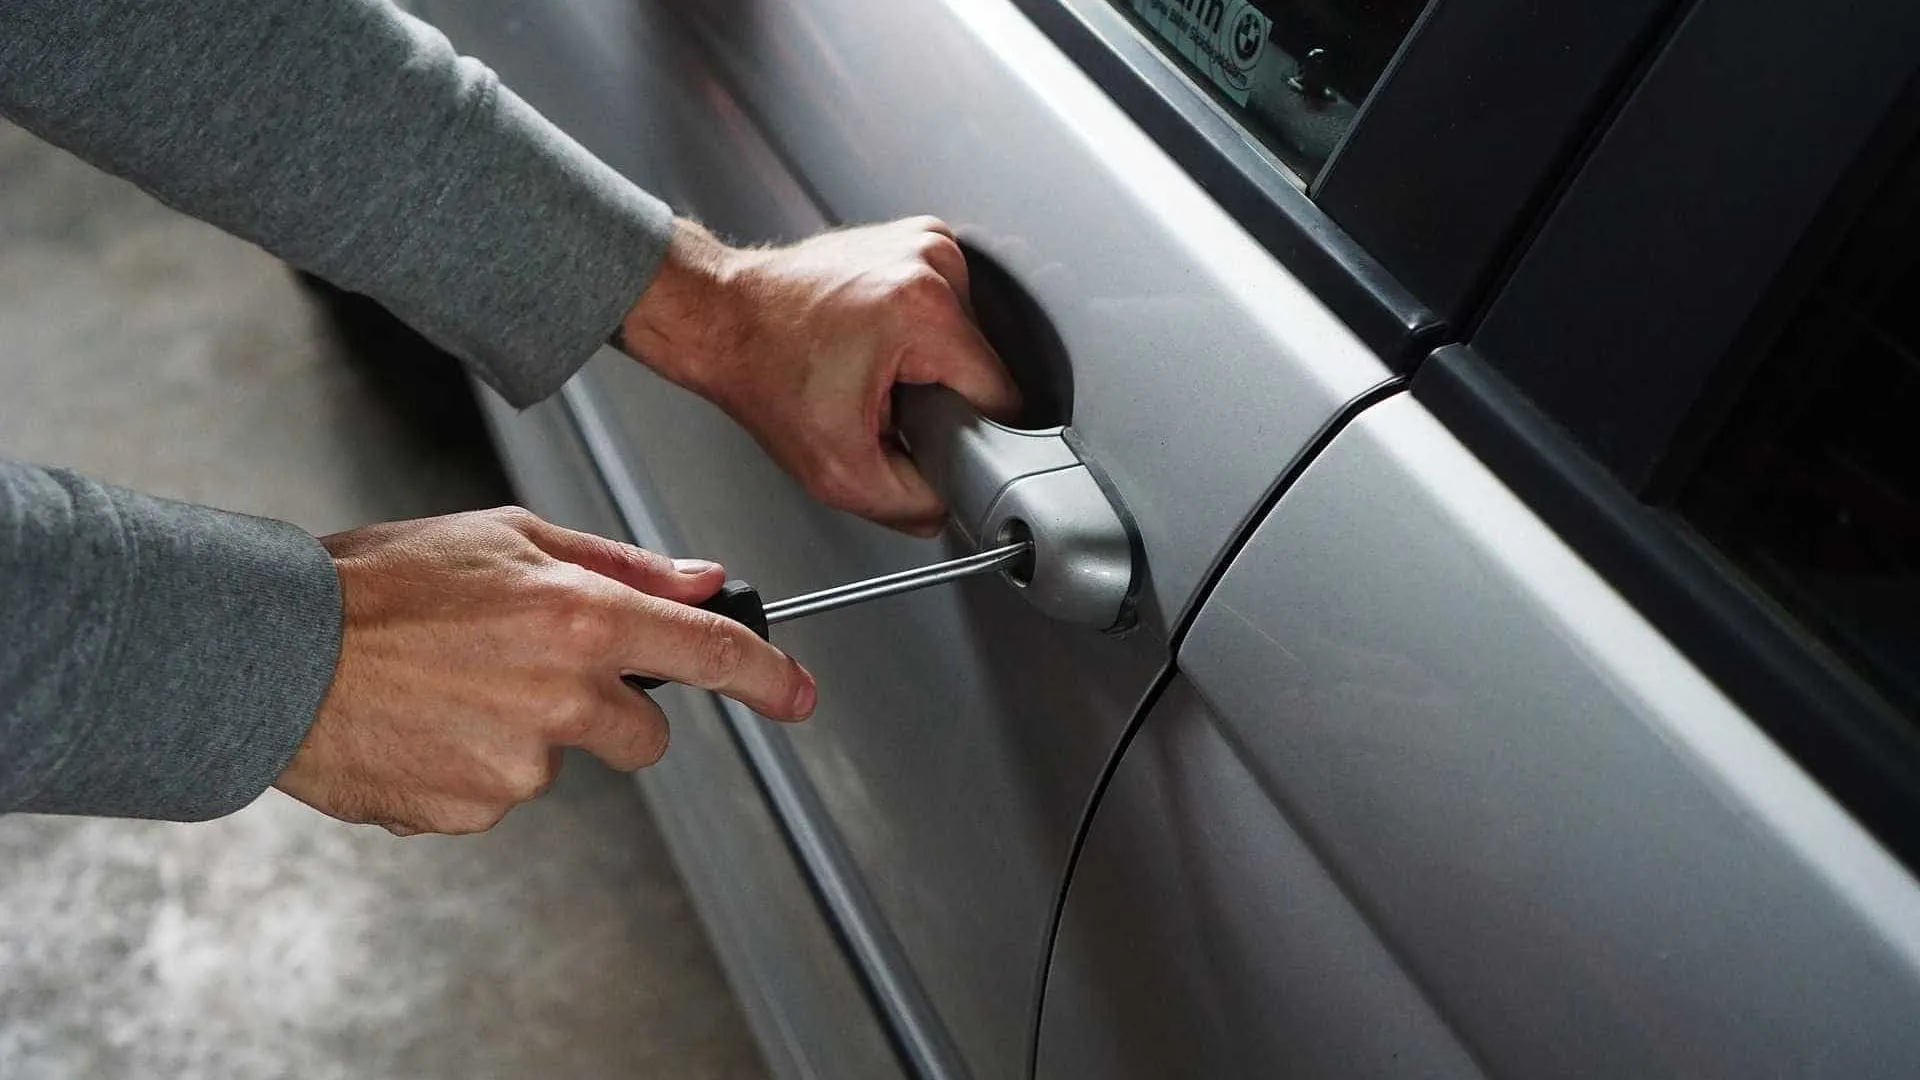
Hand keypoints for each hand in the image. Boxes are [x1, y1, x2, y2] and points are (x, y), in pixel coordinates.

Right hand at [275, 507, 814, 835]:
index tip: (797, 695)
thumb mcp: (508, 536)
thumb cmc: (380, 583)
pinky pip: (501, 795)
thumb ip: (618, 564)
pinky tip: (425, 724)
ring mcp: (519, 764)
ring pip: (562, 761)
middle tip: (530, 671)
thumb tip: (702, 581)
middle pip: (644, 735)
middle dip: (609, 712)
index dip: (767, 678)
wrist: (272, 652)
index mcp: (579, 617)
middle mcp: (561, 695)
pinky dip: (473, 766)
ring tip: (451, 687)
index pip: (708, 655)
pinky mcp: (474, 811)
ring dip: (526, 734)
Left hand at [618, 217, 1021, 535]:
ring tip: (875, 369)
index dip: (971, 433)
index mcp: (924, 310)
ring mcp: (924, 242)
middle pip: (982, 365)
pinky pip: (947, 308)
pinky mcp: (915, 238)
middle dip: (942, 396)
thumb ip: (910, 505)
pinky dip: (919, 333)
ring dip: (931, 364)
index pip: (1002, 395)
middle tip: (885, 402)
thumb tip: (949, 506)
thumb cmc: (762, 372)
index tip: (929, 436)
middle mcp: (932, 262)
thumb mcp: (838, 471)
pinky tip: (877, 341)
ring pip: (967, 337)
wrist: (720, 318)